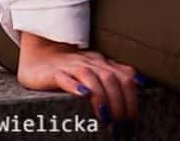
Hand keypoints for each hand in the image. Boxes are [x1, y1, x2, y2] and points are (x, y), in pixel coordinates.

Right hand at [17, 29, 145, 128]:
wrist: (40, 54)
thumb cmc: (71, 67)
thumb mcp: (96, 70)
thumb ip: (114, 75)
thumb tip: (139, 84)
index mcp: (103, 63)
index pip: (125, 76)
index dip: (132, 98)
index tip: (134, 119)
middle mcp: (91, 63)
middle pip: (111, 79)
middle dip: (119, 103)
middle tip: (120, 125)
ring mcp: (72, 66)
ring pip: (92, 78)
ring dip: (102, 98)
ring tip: (106, 118)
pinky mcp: (54, 73)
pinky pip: (65, 78)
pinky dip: (75, 86)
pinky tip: (82, 95)